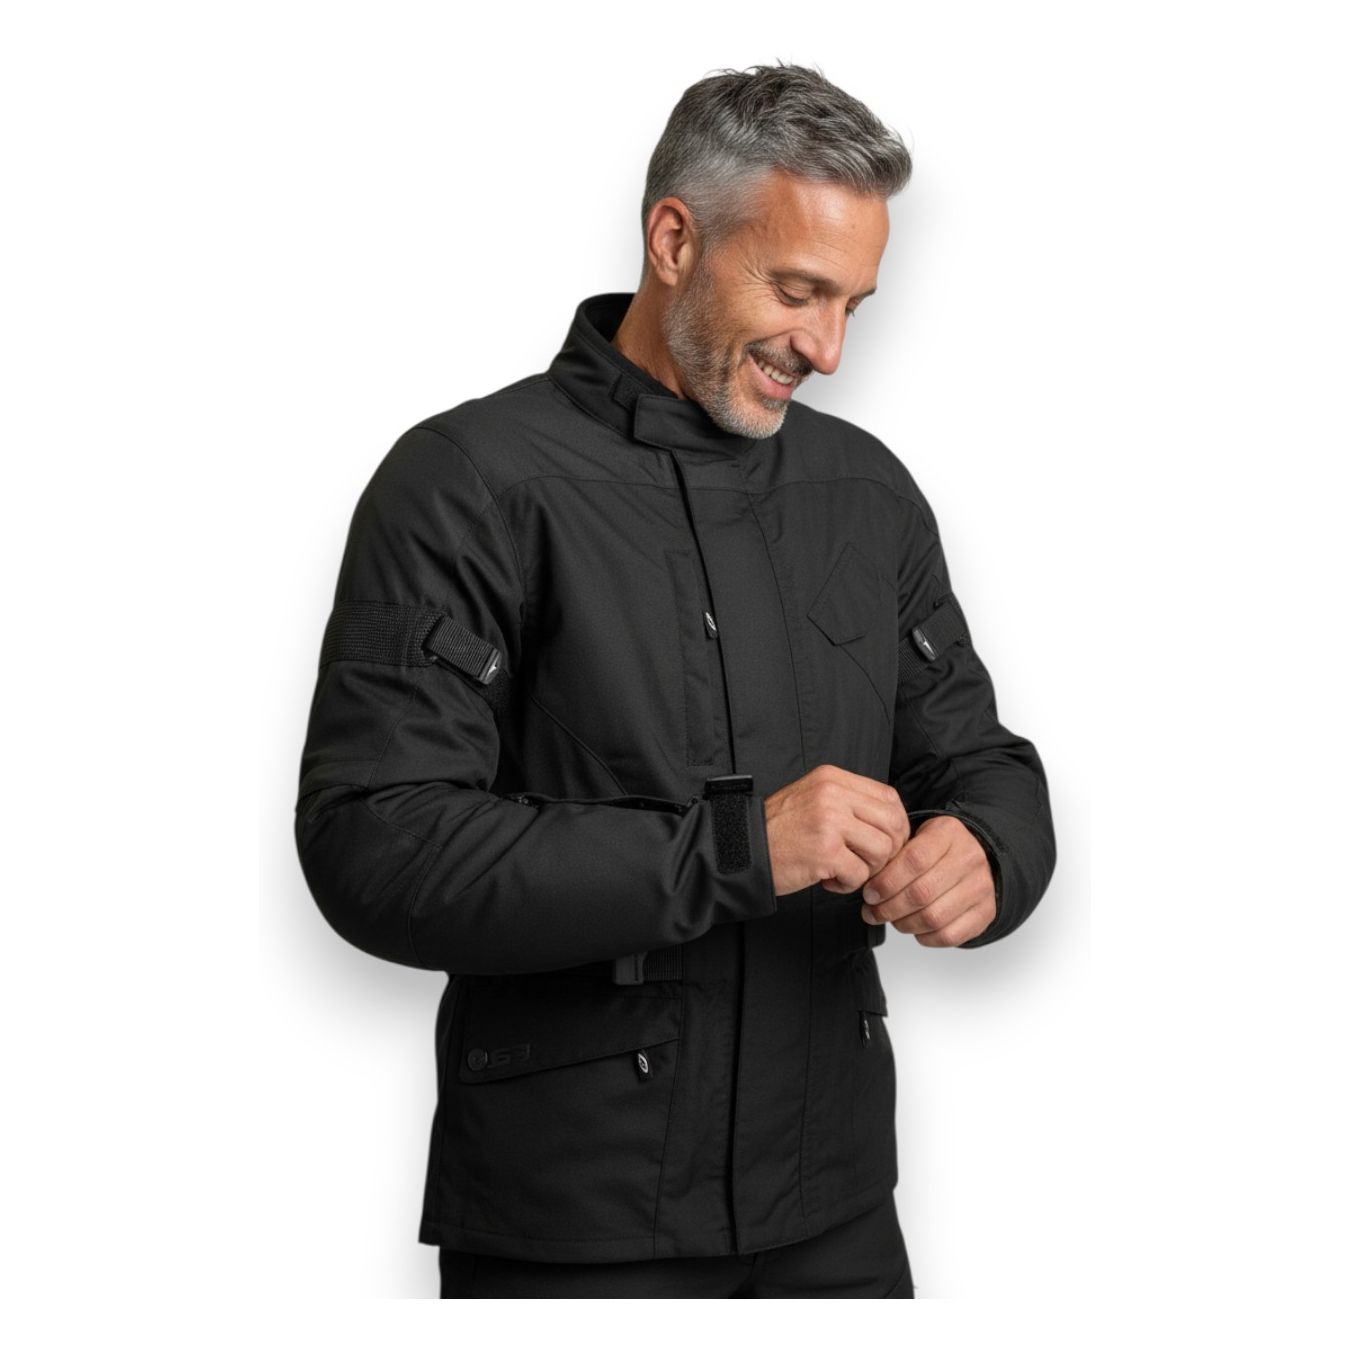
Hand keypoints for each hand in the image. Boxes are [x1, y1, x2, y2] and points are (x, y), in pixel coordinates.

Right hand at [763, 765, 910, 896]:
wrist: (742, 849)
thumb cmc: (777, 829)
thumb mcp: (813, 797)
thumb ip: (848, 801)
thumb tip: (891, 822)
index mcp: (832, 778)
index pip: (889, 797)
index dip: (895, 825)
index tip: (885, 842)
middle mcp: (833, 795)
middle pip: (892, 824)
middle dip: (888, 851)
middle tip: (867, 862)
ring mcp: (830, 822)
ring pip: (882, 850)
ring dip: (867, 869)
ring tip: (843, 870)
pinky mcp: (825, 852)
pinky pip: (860, 874)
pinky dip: (848, 885)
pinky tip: (828, 879)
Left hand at [860, 816, 995, 946]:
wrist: (978, 854)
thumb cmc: (937, 848)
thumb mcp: (917, 835)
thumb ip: (895, 854)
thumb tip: (867, 884)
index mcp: (948, 833)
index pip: (913, 861)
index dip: (886, 882)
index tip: (869, 894)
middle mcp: (970, 859)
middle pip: (921, 893)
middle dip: (888, 908)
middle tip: (871, 913)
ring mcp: (981, 887)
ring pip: (933, 918)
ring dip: (903, 924)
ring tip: (891, 919)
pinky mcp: (986, 913)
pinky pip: (950, 935)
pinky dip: (925, 937)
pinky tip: (914, 928)